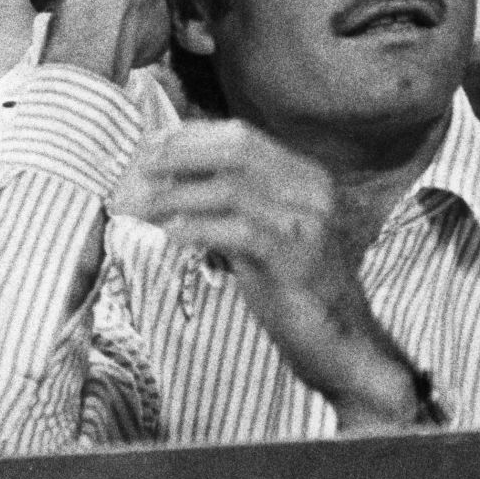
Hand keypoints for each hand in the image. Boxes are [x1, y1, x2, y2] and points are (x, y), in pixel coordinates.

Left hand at [144, 120, 422, 430]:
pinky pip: (238, 231)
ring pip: (231, 188)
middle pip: (235, 150)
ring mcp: (309, 222)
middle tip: (139, 170)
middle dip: (179, 155)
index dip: (189, 137)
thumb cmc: (290, 286)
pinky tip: (169, 236)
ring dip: (178, 195)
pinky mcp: (298, 258)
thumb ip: (229, 199)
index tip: (149, 146)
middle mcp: (312, 190)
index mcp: (304, 176)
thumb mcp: (260, 231)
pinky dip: (197, 229)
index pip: (240, 135)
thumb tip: (168, 172)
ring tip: (143, 208)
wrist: (340, 343)